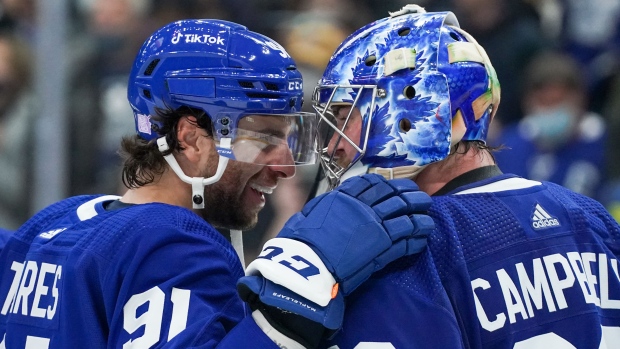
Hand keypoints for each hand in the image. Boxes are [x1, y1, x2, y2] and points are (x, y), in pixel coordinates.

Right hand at [238, 174, 433, 340]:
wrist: (305, 265)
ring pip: (406, 215)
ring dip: (420, 215)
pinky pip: (407, 239)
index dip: (387, 184)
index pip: (372, 184)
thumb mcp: (309, 214)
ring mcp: (376, 226)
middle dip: (410, 195)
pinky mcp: (384, 247)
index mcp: (344, 197)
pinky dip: (418, 237)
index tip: (394, 186)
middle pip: (394, 195)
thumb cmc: (301, 241)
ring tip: (428, 216)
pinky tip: (423, 237)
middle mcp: (363, 207)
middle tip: (420, 197)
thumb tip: (332, 204)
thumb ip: (326, 207)